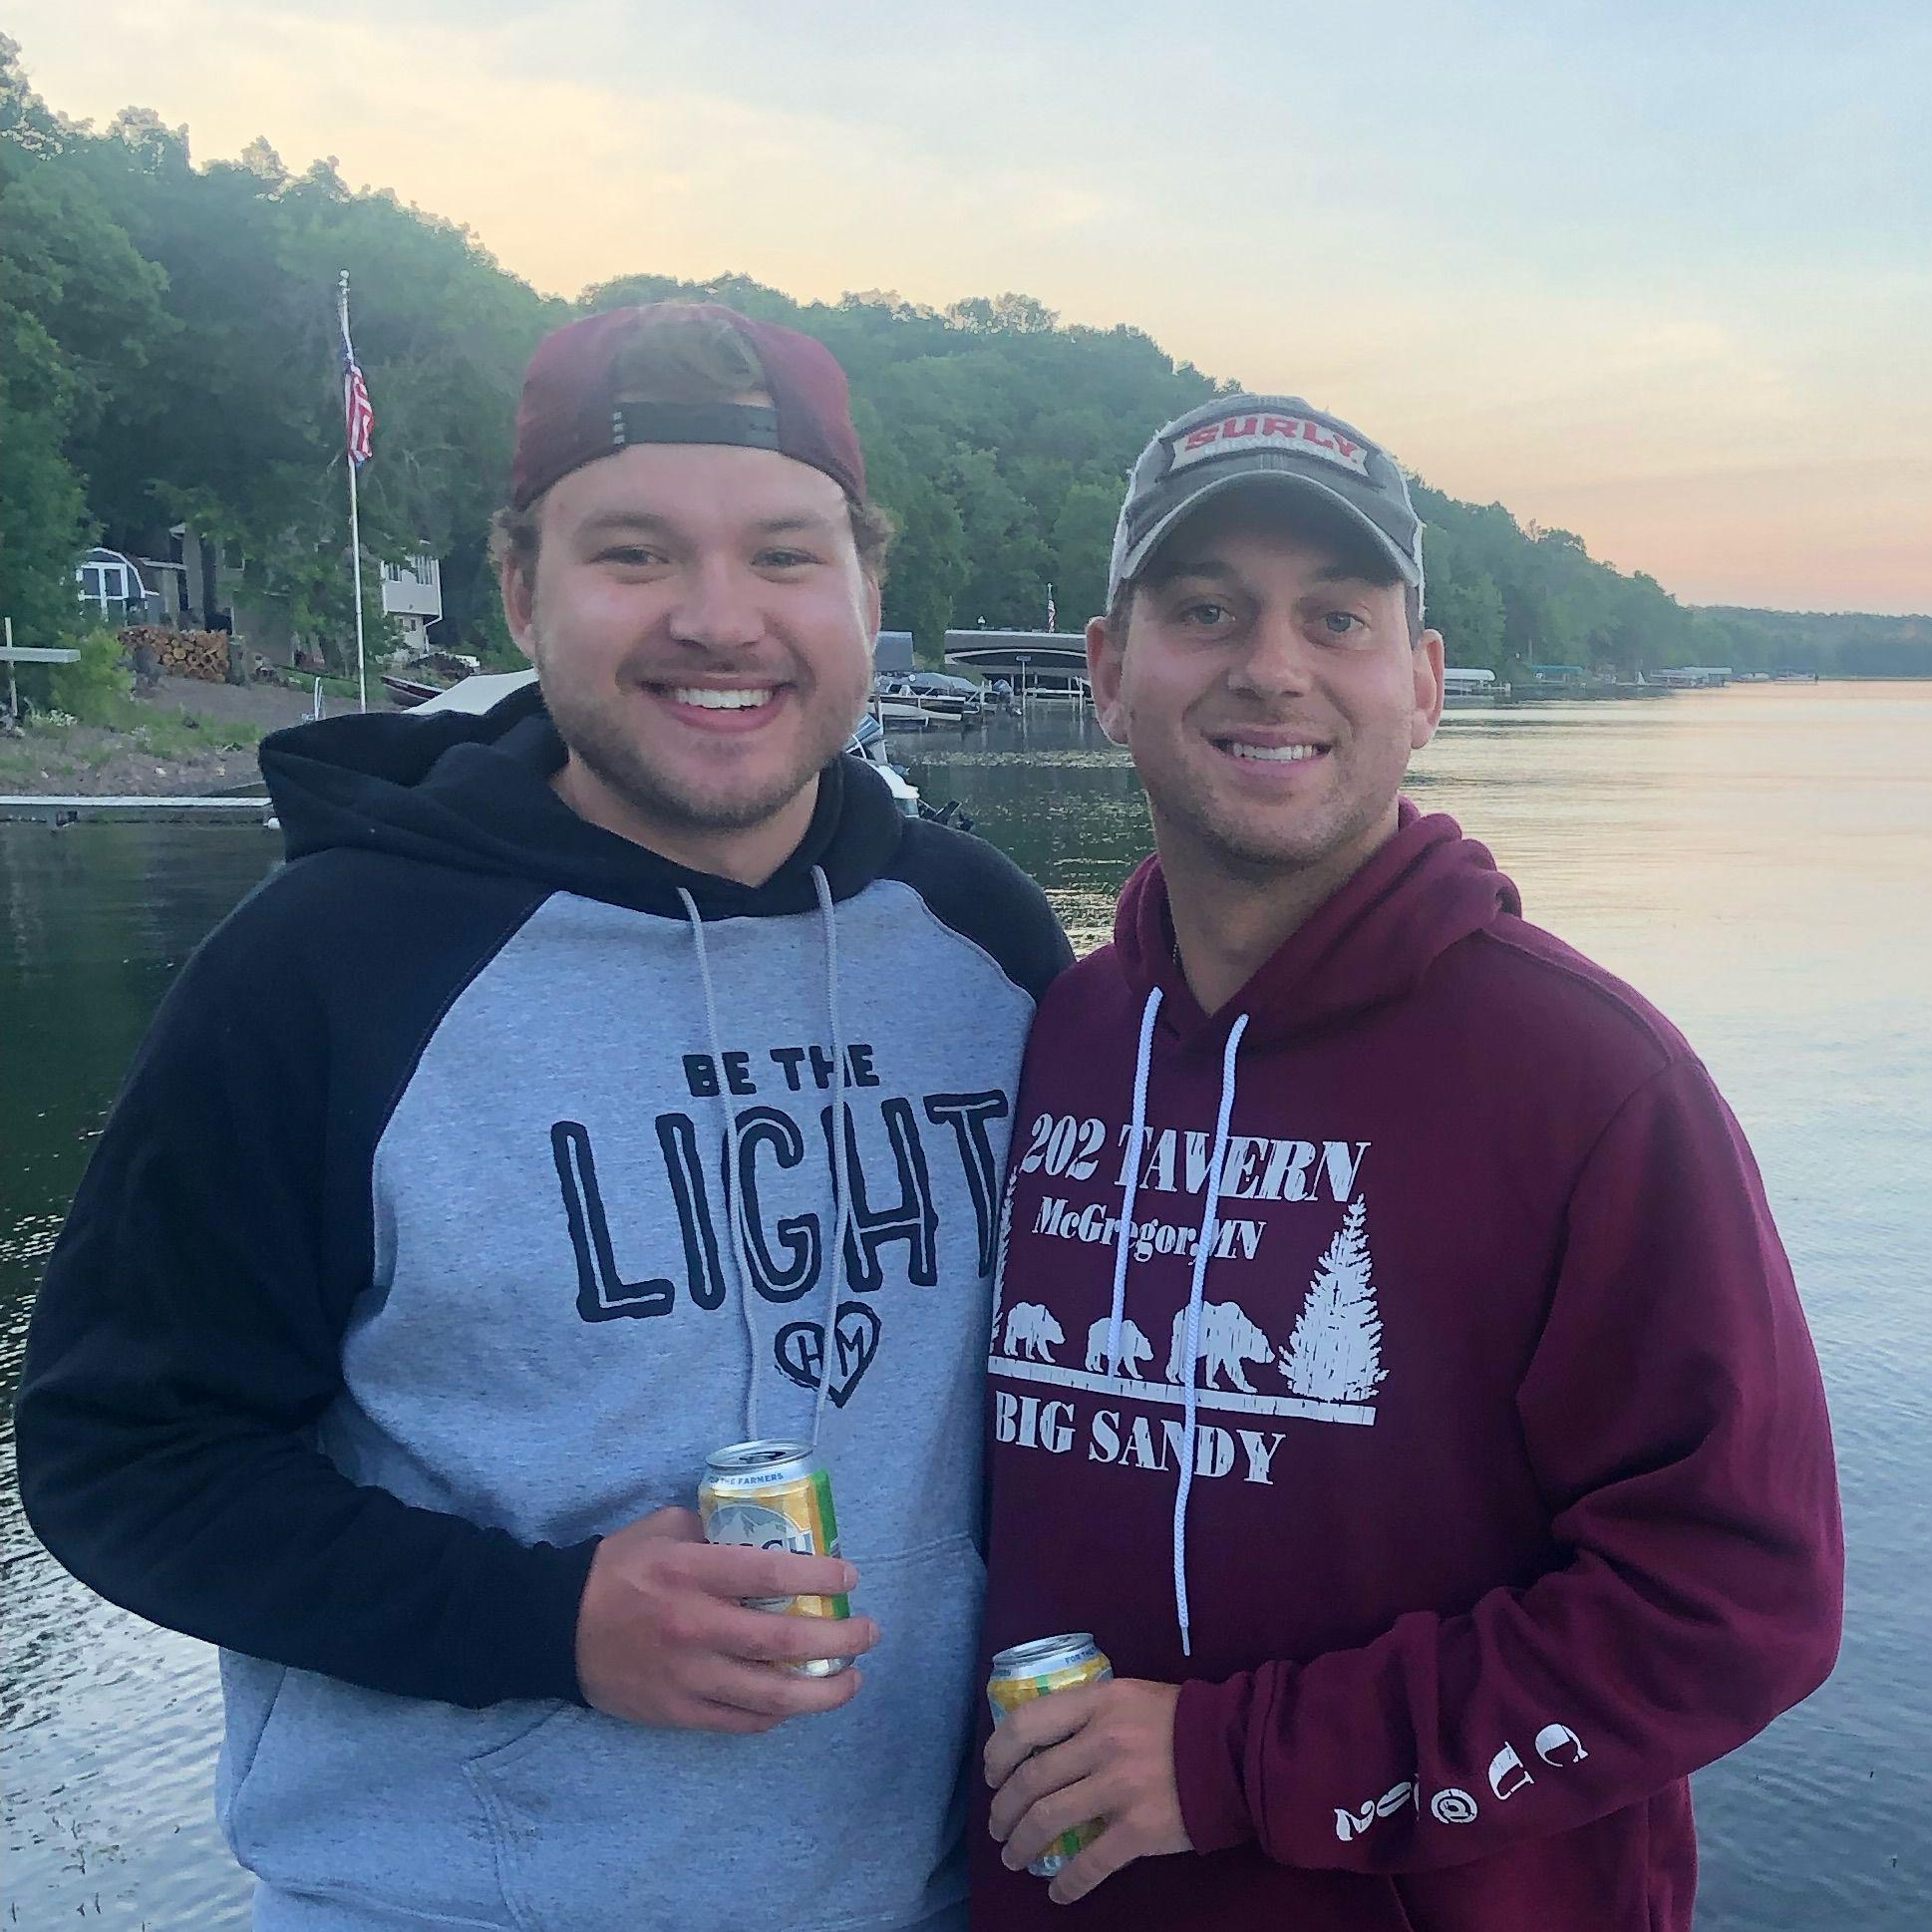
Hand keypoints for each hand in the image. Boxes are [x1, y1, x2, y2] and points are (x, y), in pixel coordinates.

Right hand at [575, 1506, 878, 1732]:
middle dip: (838, 1639)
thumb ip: (716, 1529)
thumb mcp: (665, 1527)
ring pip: (770, 1696)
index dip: (820, 1576)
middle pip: (782, 1640)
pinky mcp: (677, 1712)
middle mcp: (694, 1626)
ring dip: (822, 1691)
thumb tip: (771, 1531)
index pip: (771, 1573)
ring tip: (852, 1680)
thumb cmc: (618, 1568)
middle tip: (869, 1633)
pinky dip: (776, 1715)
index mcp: (692, 1573)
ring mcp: (687, 1676)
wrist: (556, 1626)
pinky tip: (797, 1702)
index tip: (851, 1578)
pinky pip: (740, 1722)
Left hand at [984, 1677, 1190, 1903]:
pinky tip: (1057, 1893)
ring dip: (1022, 1844)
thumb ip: (1089, 1713)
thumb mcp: (1128, 1696)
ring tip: (1014, 1857)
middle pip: (1031, 1780)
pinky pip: (1090, 1863)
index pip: (1026, 1724)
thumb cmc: (1180, 1720)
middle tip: (998, 1827)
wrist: (1235, 1751)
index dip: (998, 1753)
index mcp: (1096, 1703)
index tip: (992, 1774)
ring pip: (1048, 1820)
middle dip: (1003, 1809)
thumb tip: (1044, 1741)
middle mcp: (1101, 1742)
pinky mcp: (1139, 1830)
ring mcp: (1119, 1787)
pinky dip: (1067, 1883)